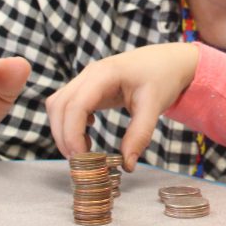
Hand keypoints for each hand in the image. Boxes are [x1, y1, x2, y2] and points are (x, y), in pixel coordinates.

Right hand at [46, 43, 199, 171]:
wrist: (167, 60)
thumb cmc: (162, 77)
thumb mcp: (155, 105)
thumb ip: (140, 134)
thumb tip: (126, 165)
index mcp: (104, 74)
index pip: (75, 105)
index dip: (72, 134)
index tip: (82, 158)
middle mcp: (89, 74)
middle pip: (59, 106)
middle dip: (63, 136)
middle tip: (80, 161)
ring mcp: (86, 78)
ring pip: (58, 105)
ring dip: (63, 130)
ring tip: (84, 151)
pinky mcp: (88, 86)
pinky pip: (66, 104)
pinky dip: (69, 122)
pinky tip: (87, 133)